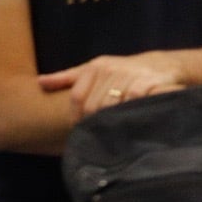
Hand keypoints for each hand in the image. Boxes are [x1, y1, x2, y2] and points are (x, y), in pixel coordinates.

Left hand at [37, 52, 185, 119]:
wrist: (161, 65)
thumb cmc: (122, 71)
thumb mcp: (94, 70)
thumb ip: (67, 77)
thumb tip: (40, 82)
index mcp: (94, 67)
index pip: (77, 96)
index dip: (76, 117)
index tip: (79, 130)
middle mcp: (110, 69)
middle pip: (93, 105)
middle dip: (93, 122)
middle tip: (97, 135)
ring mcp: (128, 75)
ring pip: (110, 105)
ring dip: (110, 121)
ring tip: (110, 133)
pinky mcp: (147, 82)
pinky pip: (132, 102)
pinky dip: (128, 113)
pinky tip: (128, 122)